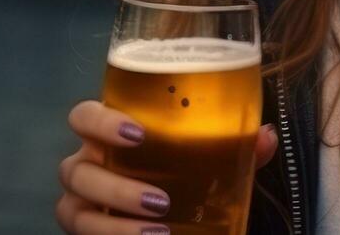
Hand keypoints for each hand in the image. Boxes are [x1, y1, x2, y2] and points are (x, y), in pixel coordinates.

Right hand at [55, 99, 278, 232]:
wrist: (172, 212)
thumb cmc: (180, 168)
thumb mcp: (208, 157)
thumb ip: (234, 144)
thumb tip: (265, 136)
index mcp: (109, 134)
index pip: (83, 116)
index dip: (101, 122)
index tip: (138, 135)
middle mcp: (87, 164)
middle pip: (74, 171)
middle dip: (116, 189)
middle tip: (161, 201)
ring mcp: (81, 202)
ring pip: (75, 213)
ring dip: (115, 226)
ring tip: (158, 233)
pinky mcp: (85, 230)